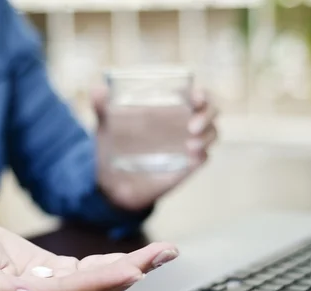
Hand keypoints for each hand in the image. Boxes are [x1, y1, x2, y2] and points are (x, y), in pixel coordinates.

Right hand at [0, 221, 177, 290]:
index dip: (103, 282)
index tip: (134, 269)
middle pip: (94, 290)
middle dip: (131, 271)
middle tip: (163, 254)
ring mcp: (49, 290)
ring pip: (96, 280)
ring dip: (130, 265)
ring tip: (161, 252)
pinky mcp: (52, 275)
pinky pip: (86, 271)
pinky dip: (110, 262)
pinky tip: (134, 257)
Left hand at [93, 88, 218, 211]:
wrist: (113, 182)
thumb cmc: (114, 147)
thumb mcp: (106, 125)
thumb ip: (102, 106)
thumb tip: (98, 88)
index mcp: (168, 108)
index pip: (194, 94)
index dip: (201, 93)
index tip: (196, 97)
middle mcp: (182, 123)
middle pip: (211, 111)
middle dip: (208, 115)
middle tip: (191, 127)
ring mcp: (187, 144)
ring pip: (212, 133)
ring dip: (207, 136)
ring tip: (190, 146)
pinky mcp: (187, 165)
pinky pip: (204, 158)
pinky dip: (202, 155)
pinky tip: (190, 158)